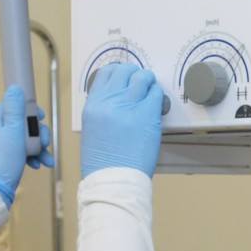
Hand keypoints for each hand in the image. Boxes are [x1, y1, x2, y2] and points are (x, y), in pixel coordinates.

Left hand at [0, 85, 39, 204]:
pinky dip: (32, 157)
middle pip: (22, 124)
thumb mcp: (13, 130)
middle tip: (45, 141)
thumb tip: (15, 88)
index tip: (41, 116)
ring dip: (39, 147)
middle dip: (37, 132)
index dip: (29, 109)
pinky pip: (22, 153)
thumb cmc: (3, 159)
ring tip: (46, 158)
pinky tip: (40, 165)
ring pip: (25, 140)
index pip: (13, 106)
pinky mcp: (5, 161)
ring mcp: (1, 147)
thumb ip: (15, 109)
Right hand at [80, 62, 167, 177]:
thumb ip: (102, 110)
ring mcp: (129, 106)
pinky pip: (156, 93)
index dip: (118, 72)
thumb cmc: (103, 163)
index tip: (125, 77)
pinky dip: (158, 95)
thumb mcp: (93, 130)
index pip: (105, 73)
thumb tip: (116, 99)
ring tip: (150, 90)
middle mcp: (109, 101)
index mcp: (93, 105)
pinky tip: (157, 104)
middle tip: (140, 82)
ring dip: (148, 81)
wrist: (113, 179)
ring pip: (142, 77)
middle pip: (125, 70)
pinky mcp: (147, 114)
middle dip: (134, 74)